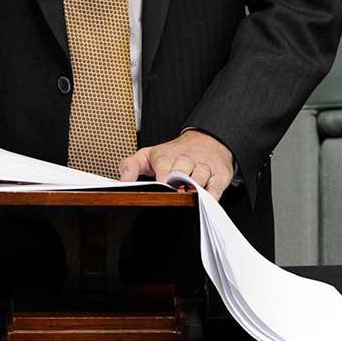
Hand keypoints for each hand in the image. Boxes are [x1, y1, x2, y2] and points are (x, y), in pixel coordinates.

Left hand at [117, 129, 235, 199]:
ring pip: (200, 177)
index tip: (161, 187)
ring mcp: (204, 167)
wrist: (206, 140)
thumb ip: (130, 166)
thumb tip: (121, 182)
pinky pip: (217, 186)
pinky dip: (213, 194)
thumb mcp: (148, 155)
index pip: (164, 166)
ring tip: (189, 196)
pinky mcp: (219, 175)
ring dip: (195, 187)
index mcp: (167, 157)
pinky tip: (207, 200)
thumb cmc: (174, 153)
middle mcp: (186, 160)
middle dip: (178, 182)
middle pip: (183, 170)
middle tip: (174, 193)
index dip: (163, 177)